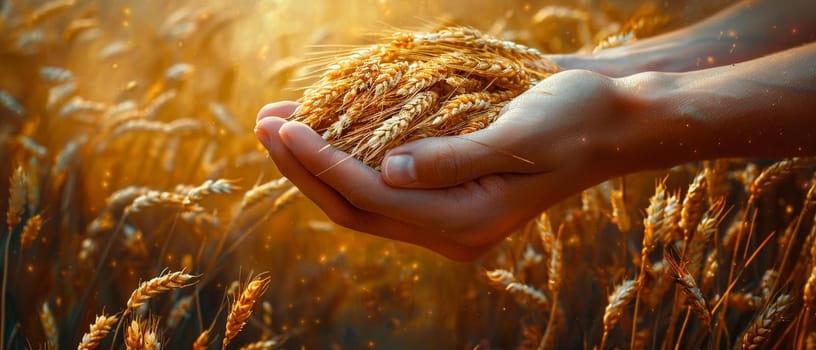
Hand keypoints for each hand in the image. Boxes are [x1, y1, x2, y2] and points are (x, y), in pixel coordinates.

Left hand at [255, 70, 639, 260]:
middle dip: (303, 166)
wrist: (610, 121)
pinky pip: (381, 184)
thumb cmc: (572, 121)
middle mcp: (449, 229)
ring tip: (277, 121)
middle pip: (354, 206)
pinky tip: (324, 129)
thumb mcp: (519, 137)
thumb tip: (386, 171)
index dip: (321, 162)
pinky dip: (346, 158)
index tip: (283, 125)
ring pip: (361, 198)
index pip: (372, 196)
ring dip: (316, 163)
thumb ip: (452, 160)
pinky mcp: (445, 193)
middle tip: (263, 122)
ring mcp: (446, 214)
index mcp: (465, 222)